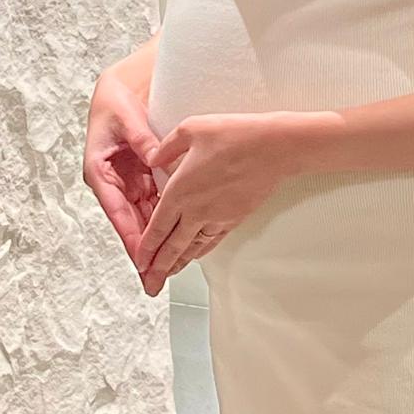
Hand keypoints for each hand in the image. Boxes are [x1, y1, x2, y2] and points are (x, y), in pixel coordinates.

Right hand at [82, 72, 159, 278]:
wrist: (120, 90)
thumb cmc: (116, 103)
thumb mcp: (128, 118)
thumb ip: (142, 140)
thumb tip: (155, 159)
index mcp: (99, 171)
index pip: (117, 211)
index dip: (131, 236)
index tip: (142, 259)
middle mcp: (111, 182)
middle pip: (129, 222)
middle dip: (142, 250)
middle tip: (155, 278)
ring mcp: (126, 182)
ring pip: (142, 216)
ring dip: (154, 239)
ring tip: (167, 268)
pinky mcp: (140, 178)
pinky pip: (152, 202)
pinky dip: (163, 218)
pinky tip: (176, 235)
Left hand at [133, 111, 302, 295]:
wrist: (274, 148)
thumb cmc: (235, 135)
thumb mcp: (191, 129)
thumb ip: (167, 147)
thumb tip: (152, 158)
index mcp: (180, 190)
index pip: (157, 228)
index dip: (145, 248)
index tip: (138, 262)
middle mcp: (197, 210)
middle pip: (172, 247)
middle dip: (159, 269)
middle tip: (150, 285)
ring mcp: (217, 217)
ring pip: (192, 248)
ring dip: (178, 264)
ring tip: (168, 276)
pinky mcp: (235, 218)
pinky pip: (212, 241)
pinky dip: (200, 252)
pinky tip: (196, 255)